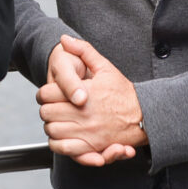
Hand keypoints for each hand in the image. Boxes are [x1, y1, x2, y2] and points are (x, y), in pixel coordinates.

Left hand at [37, 35, 143, 165]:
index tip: (48, 93)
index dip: (44, 93)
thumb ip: (84, 51)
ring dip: (51, 125)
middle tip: (51, 106)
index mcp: (84, 93)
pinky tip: (61, 136)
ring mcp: (87, 133)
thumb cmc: (124, 92)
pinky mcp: (92, 147)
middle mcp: (84, 115)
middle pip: (47, 113)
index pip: (47, 94)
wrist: (144, 115)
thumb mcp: (105, 67)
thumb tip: (65, 39)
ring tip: (56, 119)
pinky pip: (65, 149)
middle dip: (46, 108)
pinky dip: (58, 143)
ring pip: (52, 131)